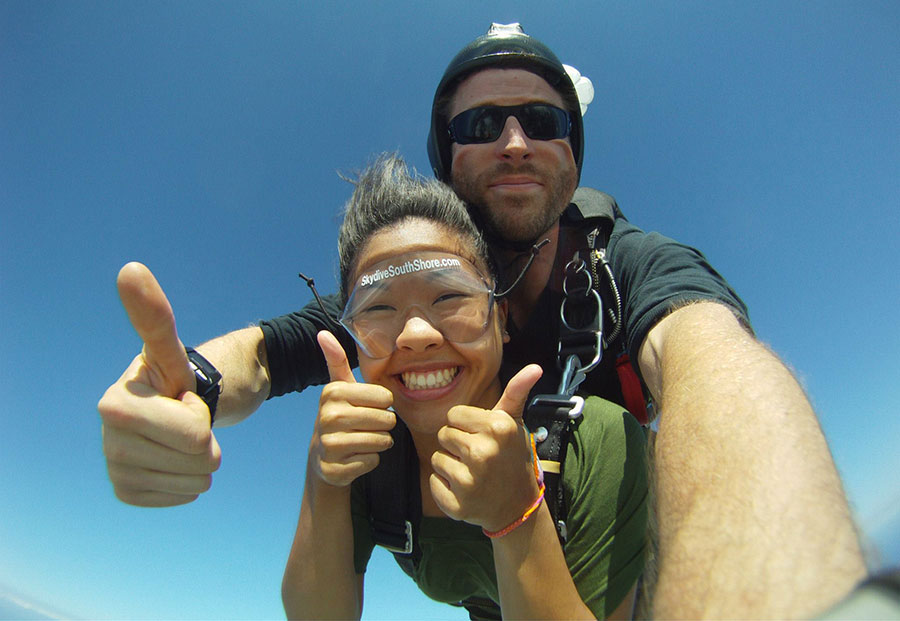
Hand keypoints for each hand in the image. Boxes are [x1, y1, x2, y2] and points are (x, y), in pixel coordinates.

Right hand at [97, 262, 220, 506]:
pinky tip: (176, 457)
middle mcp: (107, 440)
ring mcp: (114, 469)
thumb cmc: (183, 374)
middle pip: (198, 460)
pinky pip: (181, 497)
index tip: (182, 398)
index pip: (194, 434)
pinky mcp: (127, 491)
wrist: (185, 402)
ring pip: (195, 483)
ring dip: (201, 461)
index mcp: (114, 405)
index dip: (201, 416)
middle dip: (206, 440)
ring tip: (183, 436)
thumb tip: (131, 269)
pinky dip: (190, 481)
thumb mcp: (173, 348)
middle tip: (188, 418)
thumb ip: (153, 316)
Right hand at [310, 331, 395, 486]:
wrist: (323, 455)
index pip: (385, 397)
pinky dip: (371, 460)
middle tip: (369, 425)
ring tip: (364, 438)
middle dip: (385, 424)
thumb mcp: (339, 387)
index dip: (383, 404)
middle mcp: (328, 417)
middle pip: (387, 419)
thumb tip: (322, 333)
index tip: (368, 406)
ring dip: (380, 442)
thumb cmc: (341, 415)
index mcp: (333, 392)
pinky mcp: (336, 469)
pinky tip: (356, 455)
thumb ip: (336, 361)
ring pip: (382, 441)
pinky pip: (373, 461)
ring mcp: (330, 445)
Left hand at [430, 364, 542, 531]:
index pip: (453, 415)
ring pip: (437, 459)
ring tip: (473, 472)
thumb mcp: (514, 422)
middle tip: (478, 456)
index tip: (481, 436)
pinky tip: (466, 490)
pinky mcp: (458, 505)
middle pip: (443, 434)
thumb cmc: (512, 456)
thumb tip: (535, 367)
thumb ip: (517, 392)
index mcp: (496, 428)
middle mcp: (483, 453)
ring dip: (450, 465)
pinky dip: (445, 487)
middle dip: (457, 444)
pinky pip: (434, 483)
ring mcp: (470, 481)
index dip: (465, 425)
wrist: (519, 505)